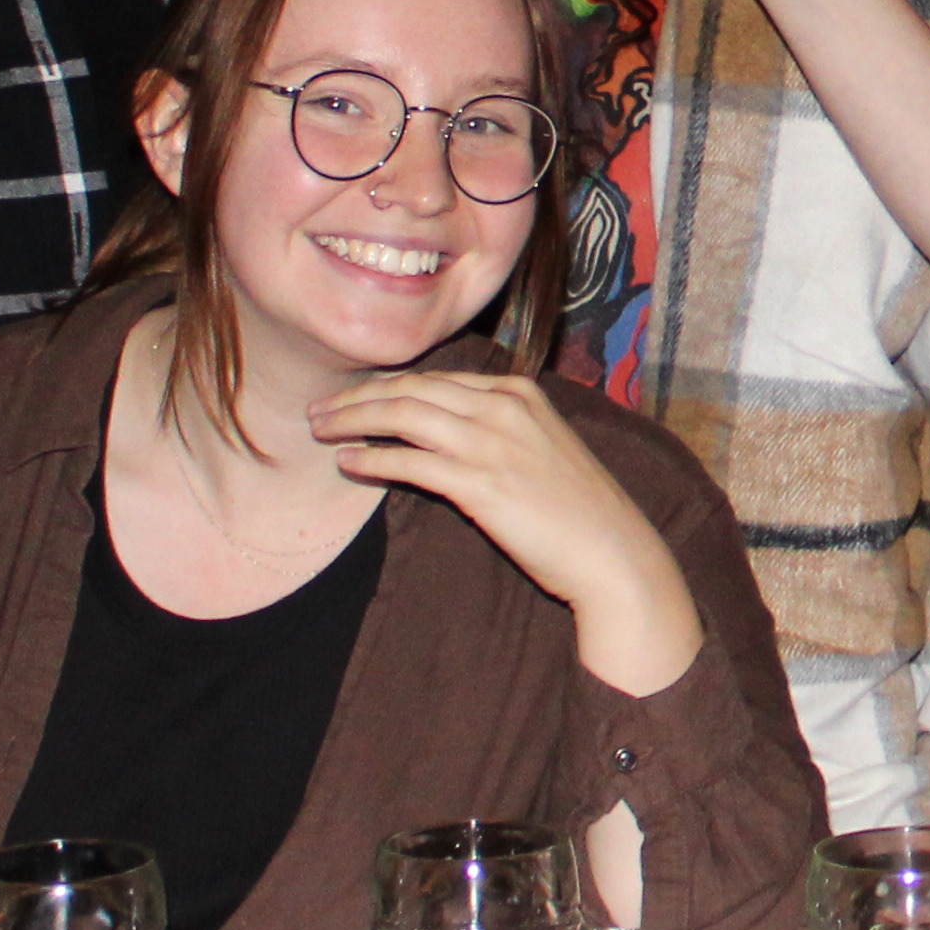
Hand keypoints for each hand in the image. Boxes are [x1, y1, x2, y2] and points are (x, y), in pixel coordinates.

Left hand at [307, 367, 700, 695]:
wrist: (612, 552)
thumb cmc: (578, 509)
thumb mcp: (541, 447)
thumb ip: (498, 429)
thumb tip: (442, 431)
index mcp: (519, 392)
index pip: (434, 377)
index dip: (385, 383)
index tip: (352, 395)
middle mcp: (503, 407)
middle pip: (410, 388)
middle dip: (356, 396)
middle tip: (318, 409)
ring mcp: (491, 443)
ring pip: (402, 415)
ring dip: (352, 419)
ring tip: (319, 429)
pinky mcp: (480, 483)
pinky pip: (409, 461)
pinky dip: (372, 459)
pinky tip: (348, 462)